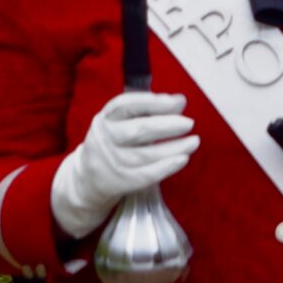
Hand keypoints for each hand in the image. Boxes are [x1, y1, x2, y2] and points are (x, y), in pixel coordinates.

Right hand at [50, 91, 197, 237]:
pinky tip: (182, 159)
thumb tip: (180, 101)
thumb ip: (151, 110)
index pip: (126, 105)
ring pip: (145, 155)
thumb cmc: (115, 141)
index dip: (151, 102)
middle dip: (166, 126)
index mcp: (106, 117)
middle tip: (189, 123)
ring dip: (173, 148)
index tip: (175, 102)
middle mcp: (106, 138)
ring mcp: (112, 161)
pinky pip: (146, 175)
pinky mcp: (120, 181)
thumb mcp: (124, 121)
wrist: (88, 178)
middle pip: (137, 131)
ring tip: (193, 142)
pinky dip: (166, 167)